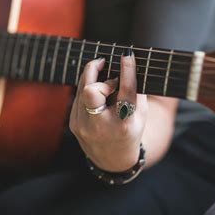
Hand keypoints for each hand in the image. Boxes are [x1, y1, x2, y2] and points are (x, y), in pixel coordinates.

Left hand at [69, 53, 148, 171]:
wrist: (112, 159)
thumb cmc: (130, 129)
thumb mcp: (140, 114)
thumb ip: (135, 90)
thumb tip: (128, 62)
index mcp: (124, 124)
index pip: (126, 92)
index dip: (127, 71)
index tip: (127, 55)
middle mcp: (102, 126)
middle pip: (91, 91)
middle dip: (96, 73)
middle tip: (104, 62)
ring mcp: (84, 125)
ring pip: (81, 88)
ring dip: (92, 77)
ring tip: (103, 74)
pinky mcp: (73, 123)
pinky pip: (78, 96)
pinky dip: (87, 89)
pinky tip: (96, 90)